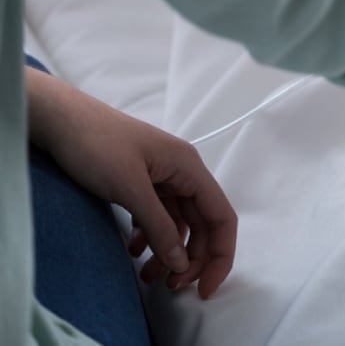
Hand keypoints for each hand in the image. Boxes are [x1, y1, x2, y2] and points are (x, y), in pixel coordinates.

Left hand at [26, 69, 236, 298]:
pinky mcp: (141, 182)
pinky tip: (134, 251)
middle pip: (202, 224)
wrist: (60, 119)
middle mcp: (182, 172)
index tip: (204, 287)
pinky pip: (157, 217)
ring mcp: (162, 177)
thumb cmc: (97, 144)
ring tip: (148, 278)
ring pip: (179, 223)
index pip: (221, 216)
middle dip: (191, 258)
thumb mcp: (129, 188)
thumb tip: (181, 263)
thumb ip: (159, 226)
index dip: (219, 254)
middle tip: (171, 287)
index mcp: (189, 168)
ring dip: (169, 252)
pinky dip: (151, 237)